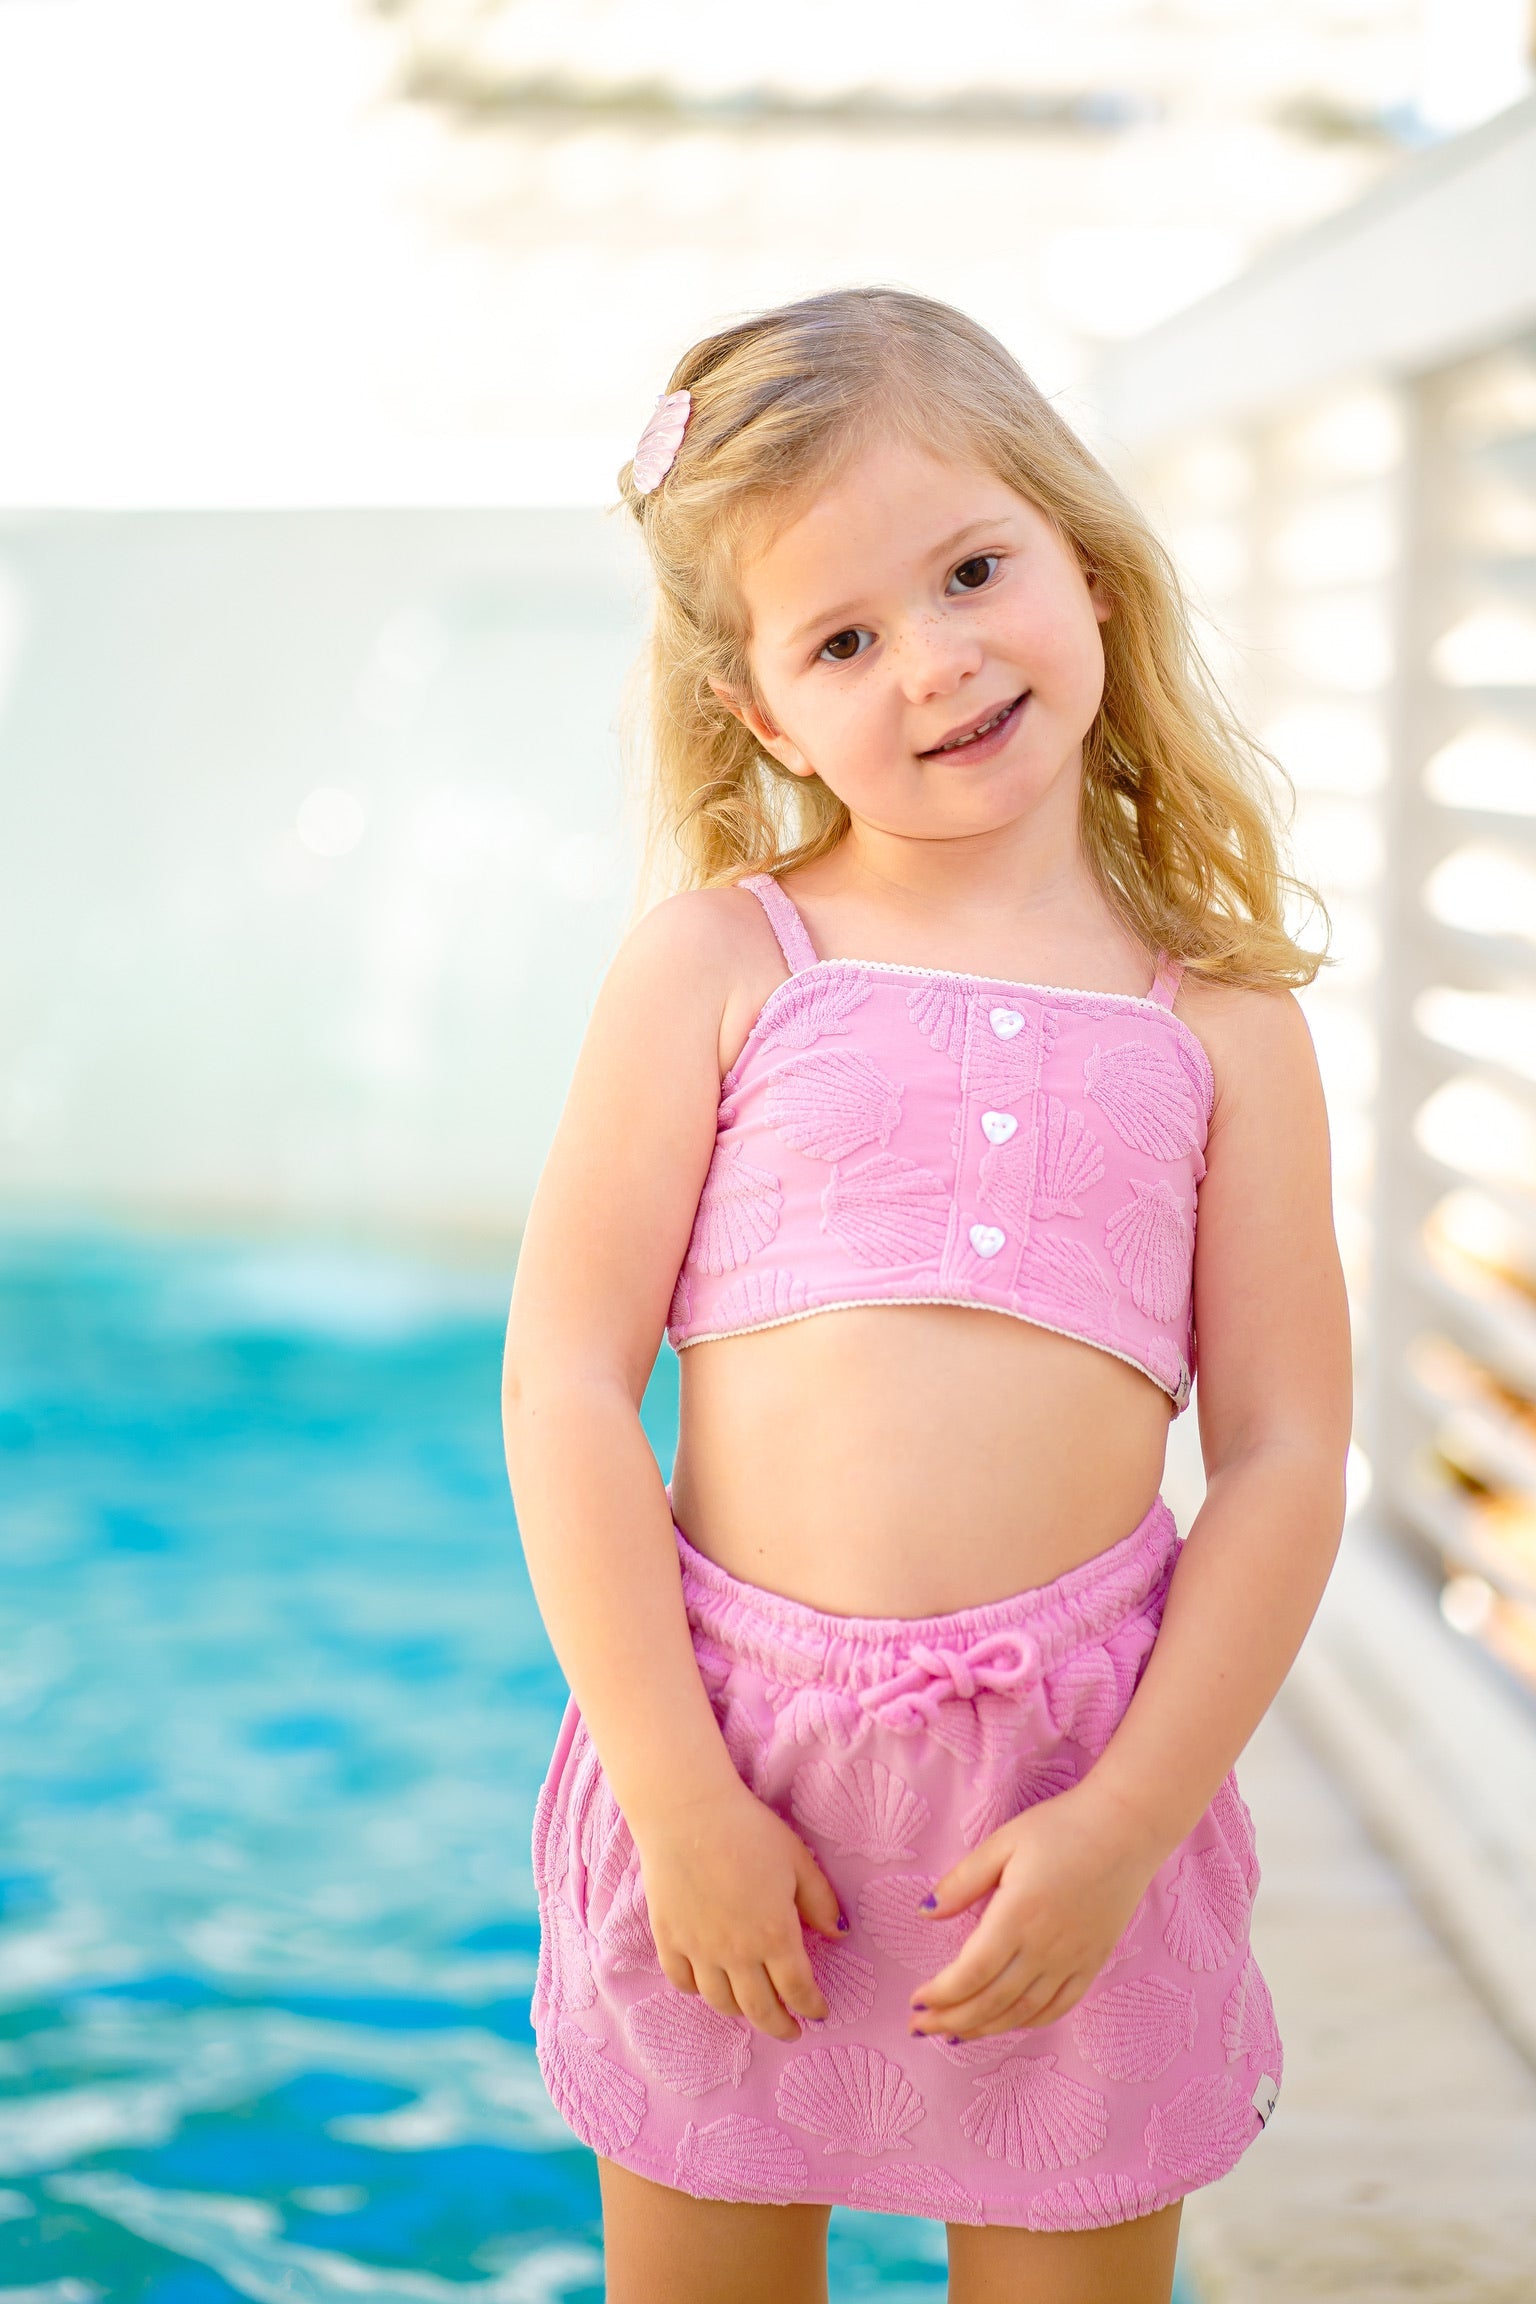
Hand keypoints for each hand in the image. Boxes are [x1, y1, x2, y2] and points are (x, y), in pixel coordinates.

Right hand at [632, 1777, 846, 2042]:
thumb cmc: (749, 1831)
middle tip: (791, 2030)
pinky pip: (682, 1981)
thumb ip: (820, 1901)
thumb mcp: (797, 1861)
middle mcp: (737, 1953)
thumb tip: (840, 1934)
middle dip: (780, 2026)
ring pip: (721, 2002)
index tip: (819, 2012)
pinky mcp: (669, 1938)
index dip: (812, 2007)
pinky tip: (708, 1985)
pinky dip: (697, 1991)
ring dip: (741, 2012)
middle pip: (760, 2009)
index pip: (798, 1990)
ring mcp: (699, 1950)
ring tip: (752, 2009)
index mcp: (774, 1935)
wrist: (687, 1814)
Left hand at [908, 1785, 1154, 2040]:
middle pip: (992, 2000)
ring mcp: (1073, 1959)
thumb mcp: (1003, 1842)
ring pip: (1023, 2012)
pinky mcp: (1093, 1962)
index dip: (940, 1995)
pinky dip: (1028, 2021)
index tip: (915, 2002)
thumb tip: (925, 1913)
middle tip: (920, 2027)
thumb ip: (963, 1881)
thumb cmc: (1061, 1827)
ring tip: (954, 2033)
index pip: (971, 1973)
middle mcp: (1046, 1947)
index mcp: (1018, 1916)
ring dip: (985, 2028)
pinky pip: (1059, 2006)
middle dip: (951, 2019)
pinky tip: (1007, 2021)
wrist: (1127, 1828)